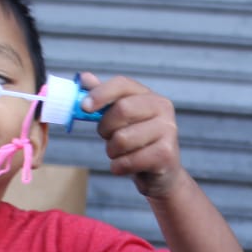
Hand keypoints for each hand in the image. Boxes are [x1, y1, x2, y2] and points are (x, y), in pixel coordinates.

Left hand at [79, 73, 184, 198]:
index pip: (123, 84)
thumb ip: (104, 98)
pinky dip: (119, 167)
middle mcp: (163, 108)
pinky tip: (126, 166)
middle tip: (107, 136)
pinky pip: (128, 161)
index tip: (84, 107)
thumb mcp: (121, 119)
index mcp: (149, 96)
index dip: (101, 93)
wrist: (162, 173)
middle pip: (121, 110)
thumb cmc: (137, 142)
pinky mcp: (166, 154)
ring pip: (122, 139)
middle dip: (105, 127)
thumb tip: (85, 78)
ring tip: (120, 153)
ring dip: (112, 151)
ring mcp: (168, 130)